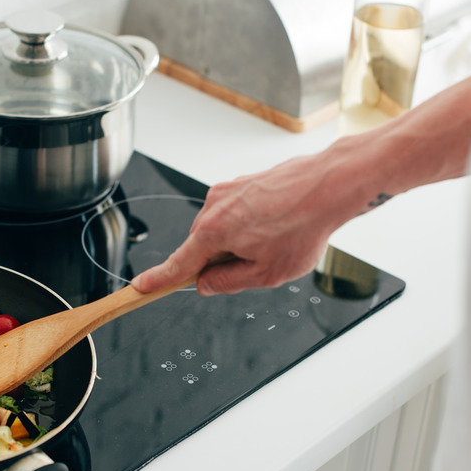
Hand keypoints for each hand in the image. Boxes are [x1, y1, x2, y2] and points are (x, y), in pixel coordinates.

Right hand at [132, 151, 367, 295]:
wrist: (329, 185)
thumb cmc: (303, 227)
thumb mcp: (266, 273)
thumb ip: (228, 282)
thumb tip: (207, 284)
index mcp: (213, 232)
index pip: (178, 264)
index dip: (158, 280)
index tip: (140, 288)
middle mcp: (213, 207)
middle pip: (202, 247)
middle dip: (221, 261)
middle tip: (259, 264)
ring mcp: (227, 191)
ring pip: (221, 230)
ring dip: (239, 242)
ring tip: (276, 240)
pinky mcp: (242, 183)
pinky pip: (235, 213)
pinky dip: (251, 225)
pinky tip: (279, 225)